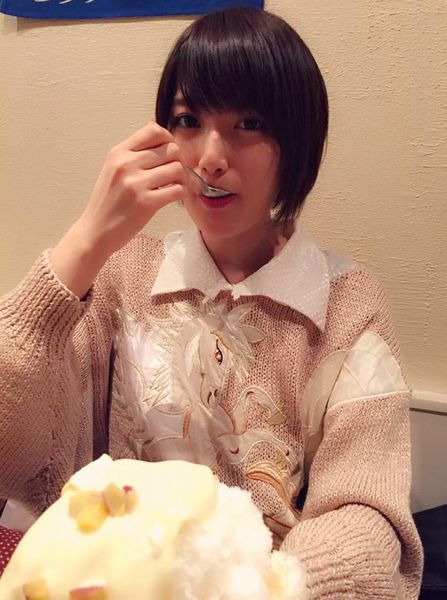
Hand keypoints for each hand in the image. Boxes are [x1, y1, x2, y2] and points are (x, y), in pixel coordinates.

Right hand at [51, 121, 187, 297]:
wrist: (96, 231)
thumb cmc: (107, 202)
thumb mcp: (113, 169)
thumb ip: (133, 150)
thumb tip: (154, 124)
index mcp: (119, 153)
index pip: (153, 130)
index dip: (168, 139)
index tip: (168, 154)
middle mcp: (127, 164)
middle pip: (171, 149)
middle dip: (179, 161)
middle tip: (175, 175)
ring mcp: (136, 183)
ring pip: (177, 168)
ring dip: (182, 179)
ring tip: (175, 187)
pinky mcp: (146, 203)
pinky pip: (177, 190)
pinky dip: (181, 194)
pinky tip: (173, 198)